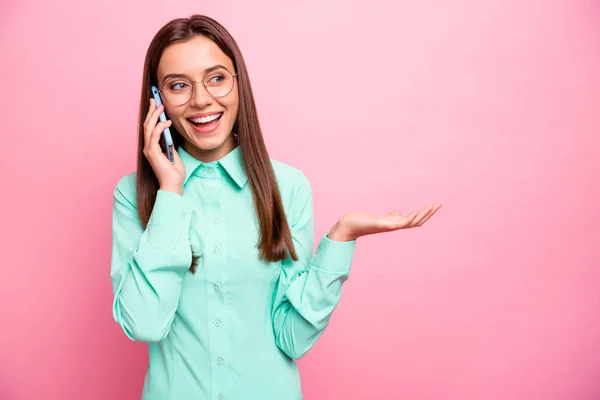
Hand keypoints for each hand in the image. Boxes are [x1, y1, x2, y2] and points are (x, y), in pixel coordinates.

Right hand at [143, 98, 185, 194]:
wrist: (173, 185)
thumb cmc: (175, 172)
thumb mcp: (174, 153)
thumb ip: (170, 143)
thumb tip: (170, 132)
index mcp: (152, 146)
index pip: (150, 127)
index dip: (152, 114)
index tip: (156, 103)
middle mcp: (148, 147)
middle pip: (147, 124)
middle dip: (151, 110)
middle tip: (155, 98)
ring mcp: (148, 149)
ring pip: (148, 128)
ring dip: (154, 115)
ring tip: (161, 106)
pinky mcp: (152, 153)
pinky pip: (154, 136)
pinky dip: (160, 127)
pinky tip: (167, 122)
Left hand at [328, 203, 442, 241]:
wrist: (349, 225)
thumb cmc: (363, 221)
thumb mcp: (381, 218)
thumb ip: (391, 216)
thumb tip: (398, 212)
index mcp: (395, 224)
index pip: (415, 220)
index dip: (426, 214)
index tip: (435, 205)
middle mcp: (394, 226)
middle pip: (417, 222)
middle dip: (428, 214)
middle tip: (439, 204)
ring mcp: (390, 227)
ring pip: (411, 223)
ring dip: (423, 215)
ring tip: (431, 206)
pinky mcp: (383, 225)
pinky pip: (400, 223)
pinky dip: (410, 218)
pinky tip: (416, 210)